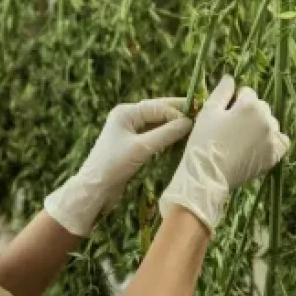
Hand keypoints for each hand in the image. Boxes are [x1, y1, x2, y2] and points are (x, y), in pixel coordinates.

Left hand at [45, 97, 193, 236]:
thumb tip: (188, 123)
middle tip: (200, 116)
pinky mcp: (132, 146)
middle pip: (158, 111)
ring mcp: (130, 132)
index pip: (158, 107)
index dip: (177, 112)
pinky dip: (166, 137)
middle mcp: (128, 118)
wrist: (95, 189)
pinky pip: (154, 136)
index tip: (196, 120)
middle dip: (177, 114)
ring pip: (157, 124)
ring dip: (173, 126)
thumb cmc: (114, 165)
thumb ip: (166, 134)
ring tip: (193, 128)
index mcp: (126, 113)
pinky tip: (179, 140)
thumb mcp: (142, 148)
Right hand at [158, 75, 289, 232]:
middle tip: (231, 129)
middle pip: (260, 107)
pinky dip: (273, 141)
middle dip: (248, 113)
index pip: (247, 93)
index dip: (233, 102)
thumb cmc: (204, 141)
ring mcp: (272, 138)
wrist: (208, 176)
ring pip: (270, 123)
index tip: (224, 115)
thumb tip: (230, 78)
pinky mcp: (274, 156)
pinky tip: (259, 146)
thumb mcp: (208, 112)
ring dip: (260, 127)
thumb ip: (222, 92)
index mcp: (250, 105)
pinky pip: (281, 142)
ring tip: (242, 140)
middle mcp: (266, 119)